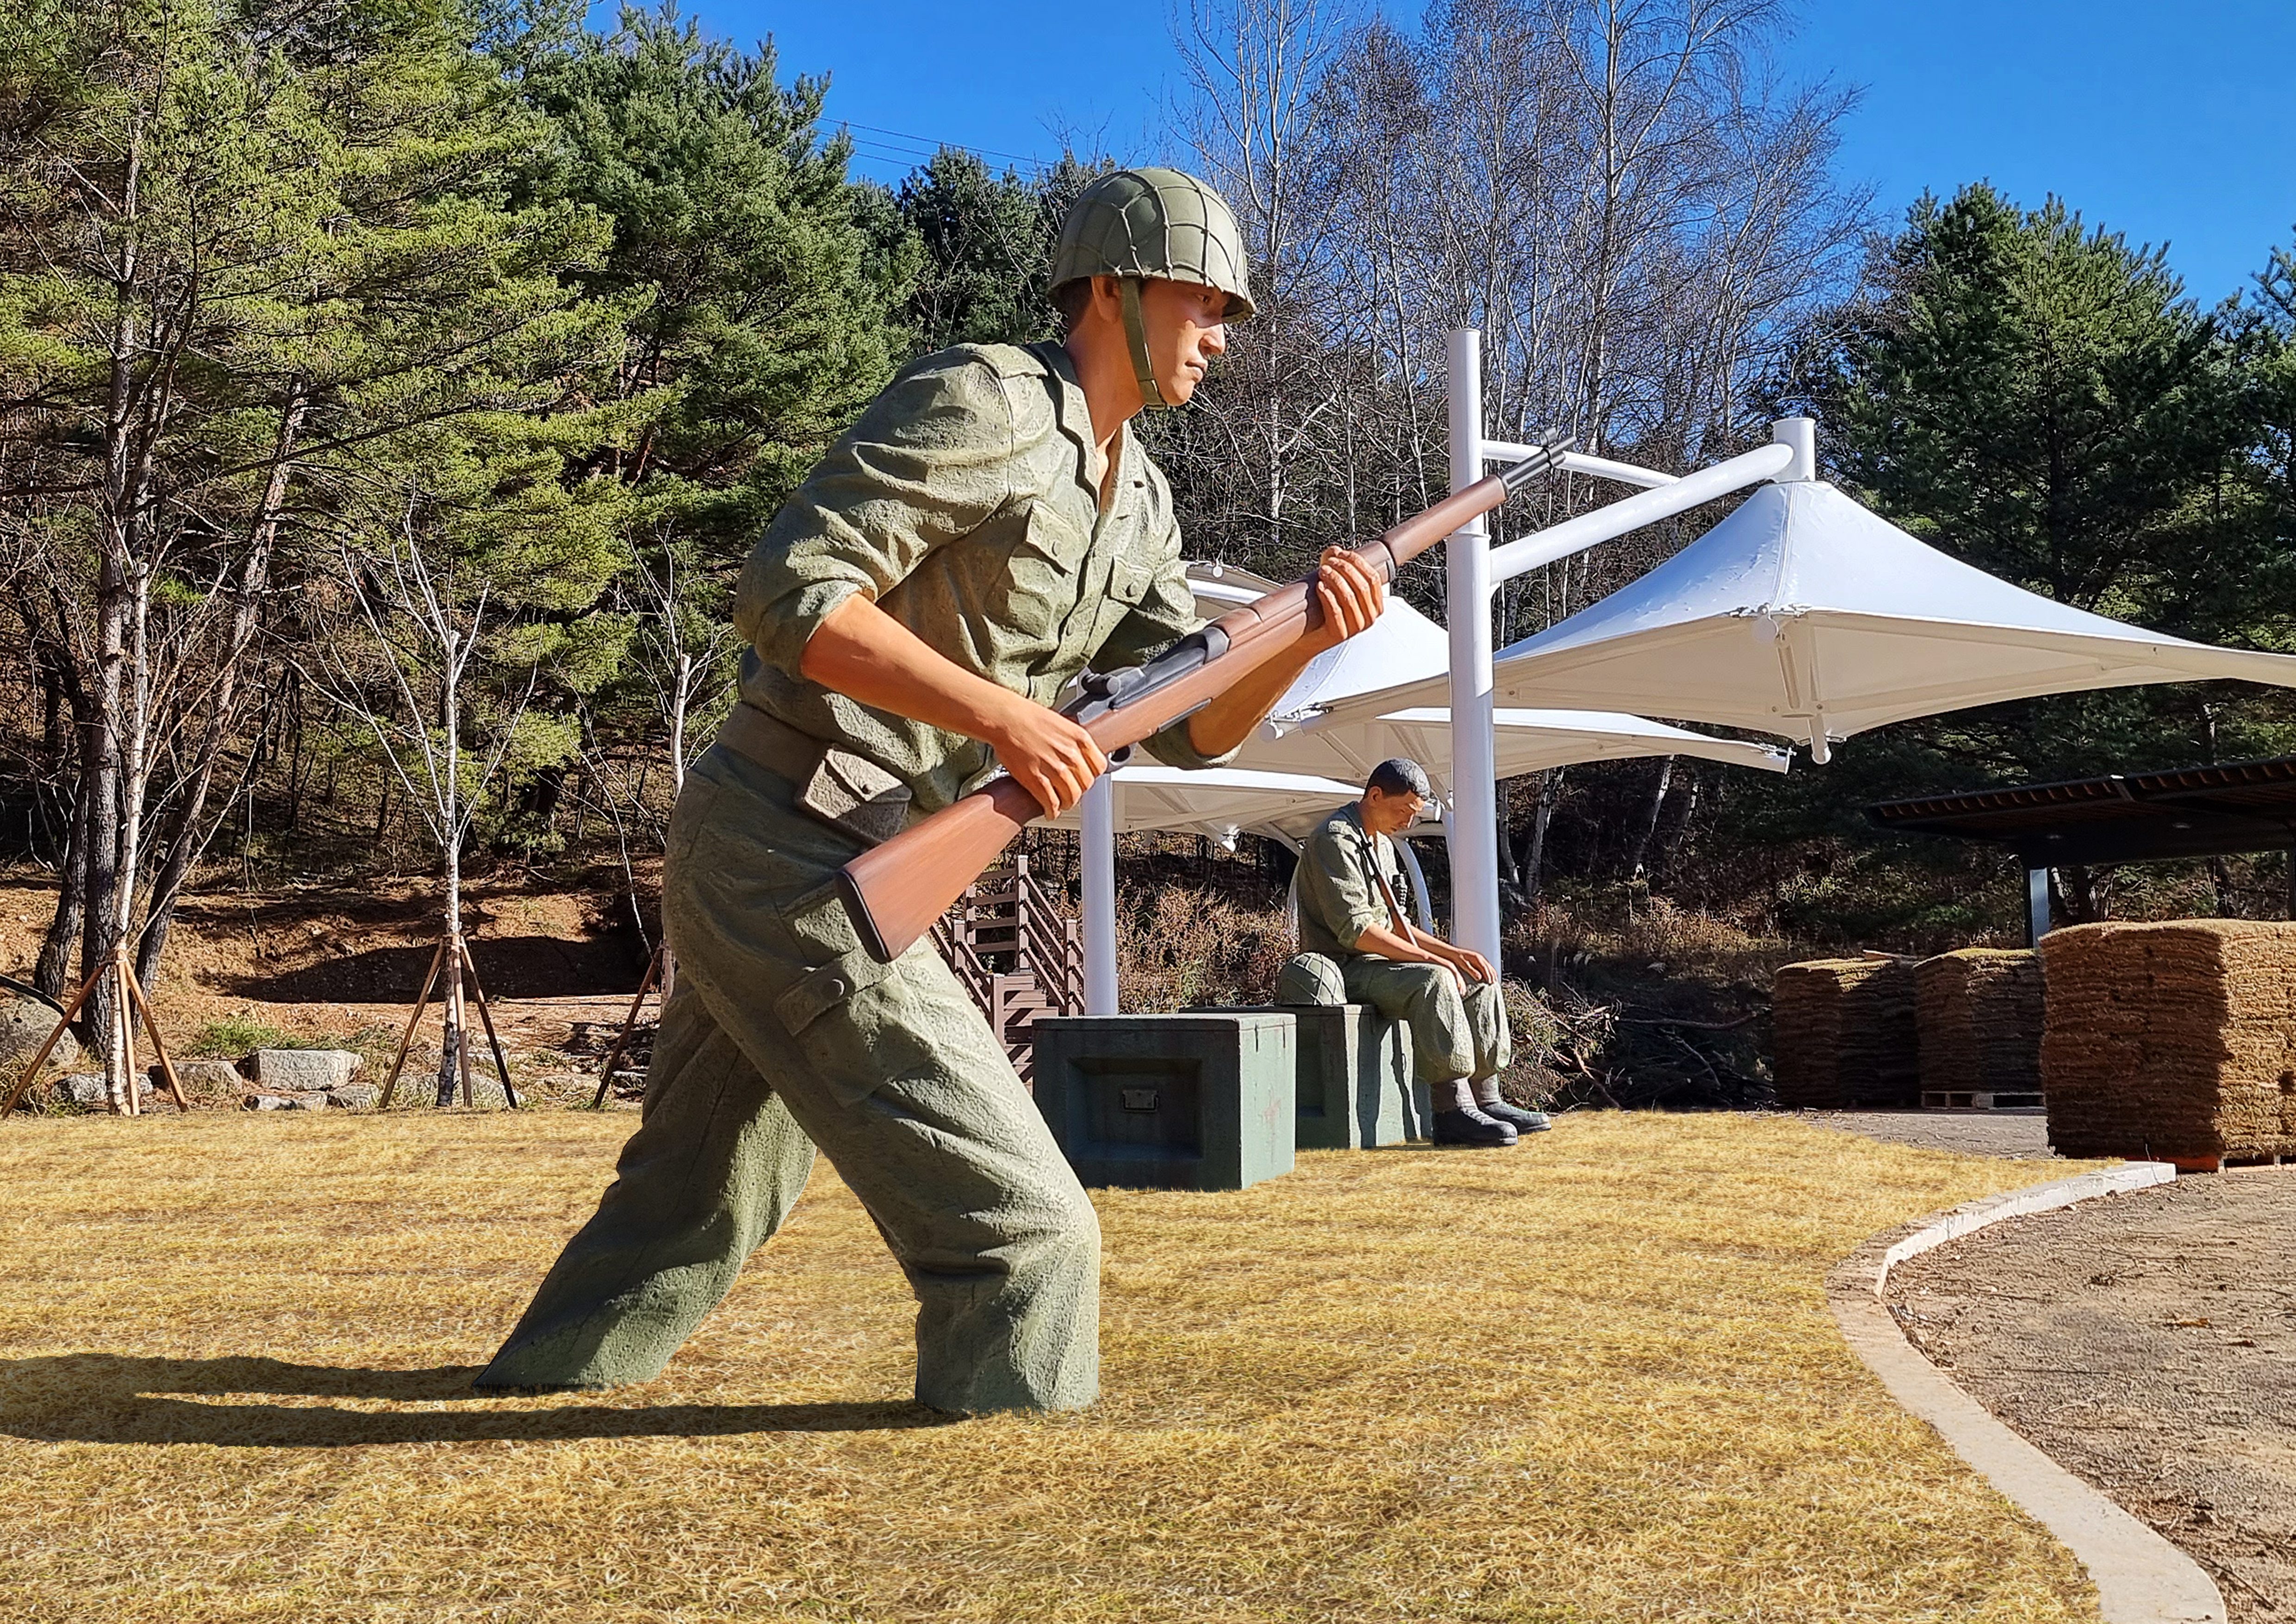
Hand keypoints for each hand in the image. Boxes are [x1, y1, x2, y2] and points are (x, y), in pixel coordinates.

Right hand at [986, 694, 1107, 816]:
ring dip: (1066, 803)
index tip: (1086, 778)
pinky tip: (1050, 811)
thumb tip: (1080, 752)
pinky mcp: (1037, 780)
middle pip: (1086, 785)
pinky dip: (1052, 811)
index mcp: (1080, 738)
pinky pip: (1051, 803)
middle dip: (1079, 790)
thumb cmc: (1028, 717)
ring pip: (1071, 797)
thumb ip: (1074, 740)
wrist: (1006, 719)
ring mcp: (1055, 769)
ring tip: (1061, 803)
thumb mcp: (1062, 723)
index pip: (1099, 767)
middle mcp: (1071, 755)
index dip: (1092, 775)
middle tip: (1071, 791)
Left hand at [1304, 546, 1383, 651]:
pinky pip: (1336, 611)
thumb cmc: (1323, 609)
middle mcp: (1369, 617)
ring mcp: (1355, 628)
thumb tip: (1335, 550)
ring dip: (1335, 580)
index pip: (1373, 578)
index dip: (1357, 562)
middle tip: (1328, 562)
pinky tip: (1320, 587)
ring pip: (1349, 597)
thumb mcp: (1333, 582)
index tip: (1341, 553)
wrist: (1308, 635)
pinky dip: (1327, 596)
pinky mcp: (1340, 634)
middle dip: (1344, 569)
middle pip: (1361, 586)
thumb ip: (1336, 563)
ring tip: (1322, 572)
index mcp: (1375, 605)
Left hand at [1444, 945, 1497, 984]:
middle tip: (1493, 983)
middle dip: (1492, 975)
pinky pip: (1487, 965)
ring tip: (1495, 981)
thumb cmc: (1458, 959)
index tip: (1490, 982)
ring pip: (1489, 966)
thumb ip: (1472, 971)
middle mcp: (1480, 957)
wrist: (1454, 953)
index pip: (1485, 968)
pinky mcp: (1479, 959)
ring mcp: (1480, 958)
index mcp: (1477, 958)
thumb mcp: (1464, 965)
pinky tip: (1491, 975)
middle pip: (1489, 967)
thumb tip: (1479, 978)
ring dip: (1493, 973)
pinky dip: (1490, 971)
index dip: (1488, 975)